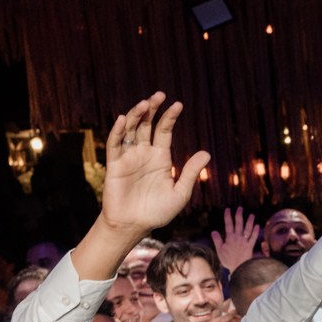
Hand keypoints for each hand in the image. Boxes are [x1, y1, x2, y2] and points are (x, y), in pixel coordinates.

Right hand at [99, 94, 209, 239]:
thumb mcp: (179, 193)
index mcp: (160, 158)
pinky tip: (122, 119)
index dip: (170, 117)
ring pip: (130, 129)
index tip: (178, 104)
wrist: (135, 226)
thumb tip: (207, 153)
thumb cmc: (157, 212)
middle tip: (159, 95)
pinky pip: (115, 143)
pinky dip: (118, 131)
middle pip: (146, 124)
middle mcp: (144, 153)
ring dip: (135, 115)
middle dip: (152, 109)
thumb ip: (190, 172)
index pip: (164, 131)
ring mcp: (129, 157)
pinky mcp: (115, 164)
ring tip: (144, 104)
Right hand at [211, 206, 258, 272]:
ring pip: (248, 229)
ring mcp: (245, 241)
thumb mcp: (219, 250)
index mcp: (230, 238)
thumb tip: (213, 231)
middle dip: (239, 215)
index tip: (228, 209)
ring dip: (250, 221)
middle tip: (240, 208)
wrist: (239, 269)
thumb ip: (217, 240)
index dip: (228, 216)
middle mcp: (238, 238)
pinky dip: (256, 231)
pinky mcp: (250, 246)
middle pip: (239, 224)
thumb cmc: (228, 261)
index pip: (228, 224)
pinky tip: (257, 226)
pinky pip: (254, 237)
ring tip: (252, 215)